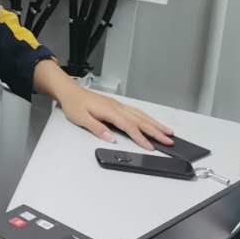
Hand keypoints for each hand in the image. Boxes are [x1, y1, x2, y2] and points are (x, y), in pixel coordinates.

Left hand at [56, 85, 172, 149]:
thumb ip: (97, 128)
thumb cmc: (74, 104)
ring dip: (155, 124)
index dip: (141, 138)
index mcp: (110, 111)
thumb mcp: (81, 119)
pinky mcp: (118, 106)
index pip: (129, 126)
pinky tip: (152, 122)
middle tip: (169, 140)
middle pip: (141, 120)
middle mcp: (117, 107)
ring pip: (141, 115)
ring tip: (168, 132)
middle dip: (156, 131)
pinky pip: (137, 112)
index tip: (150, 147)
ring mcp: (119, 105)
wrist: (70, 91)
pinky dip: (147, 118)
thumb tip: (111, 138)